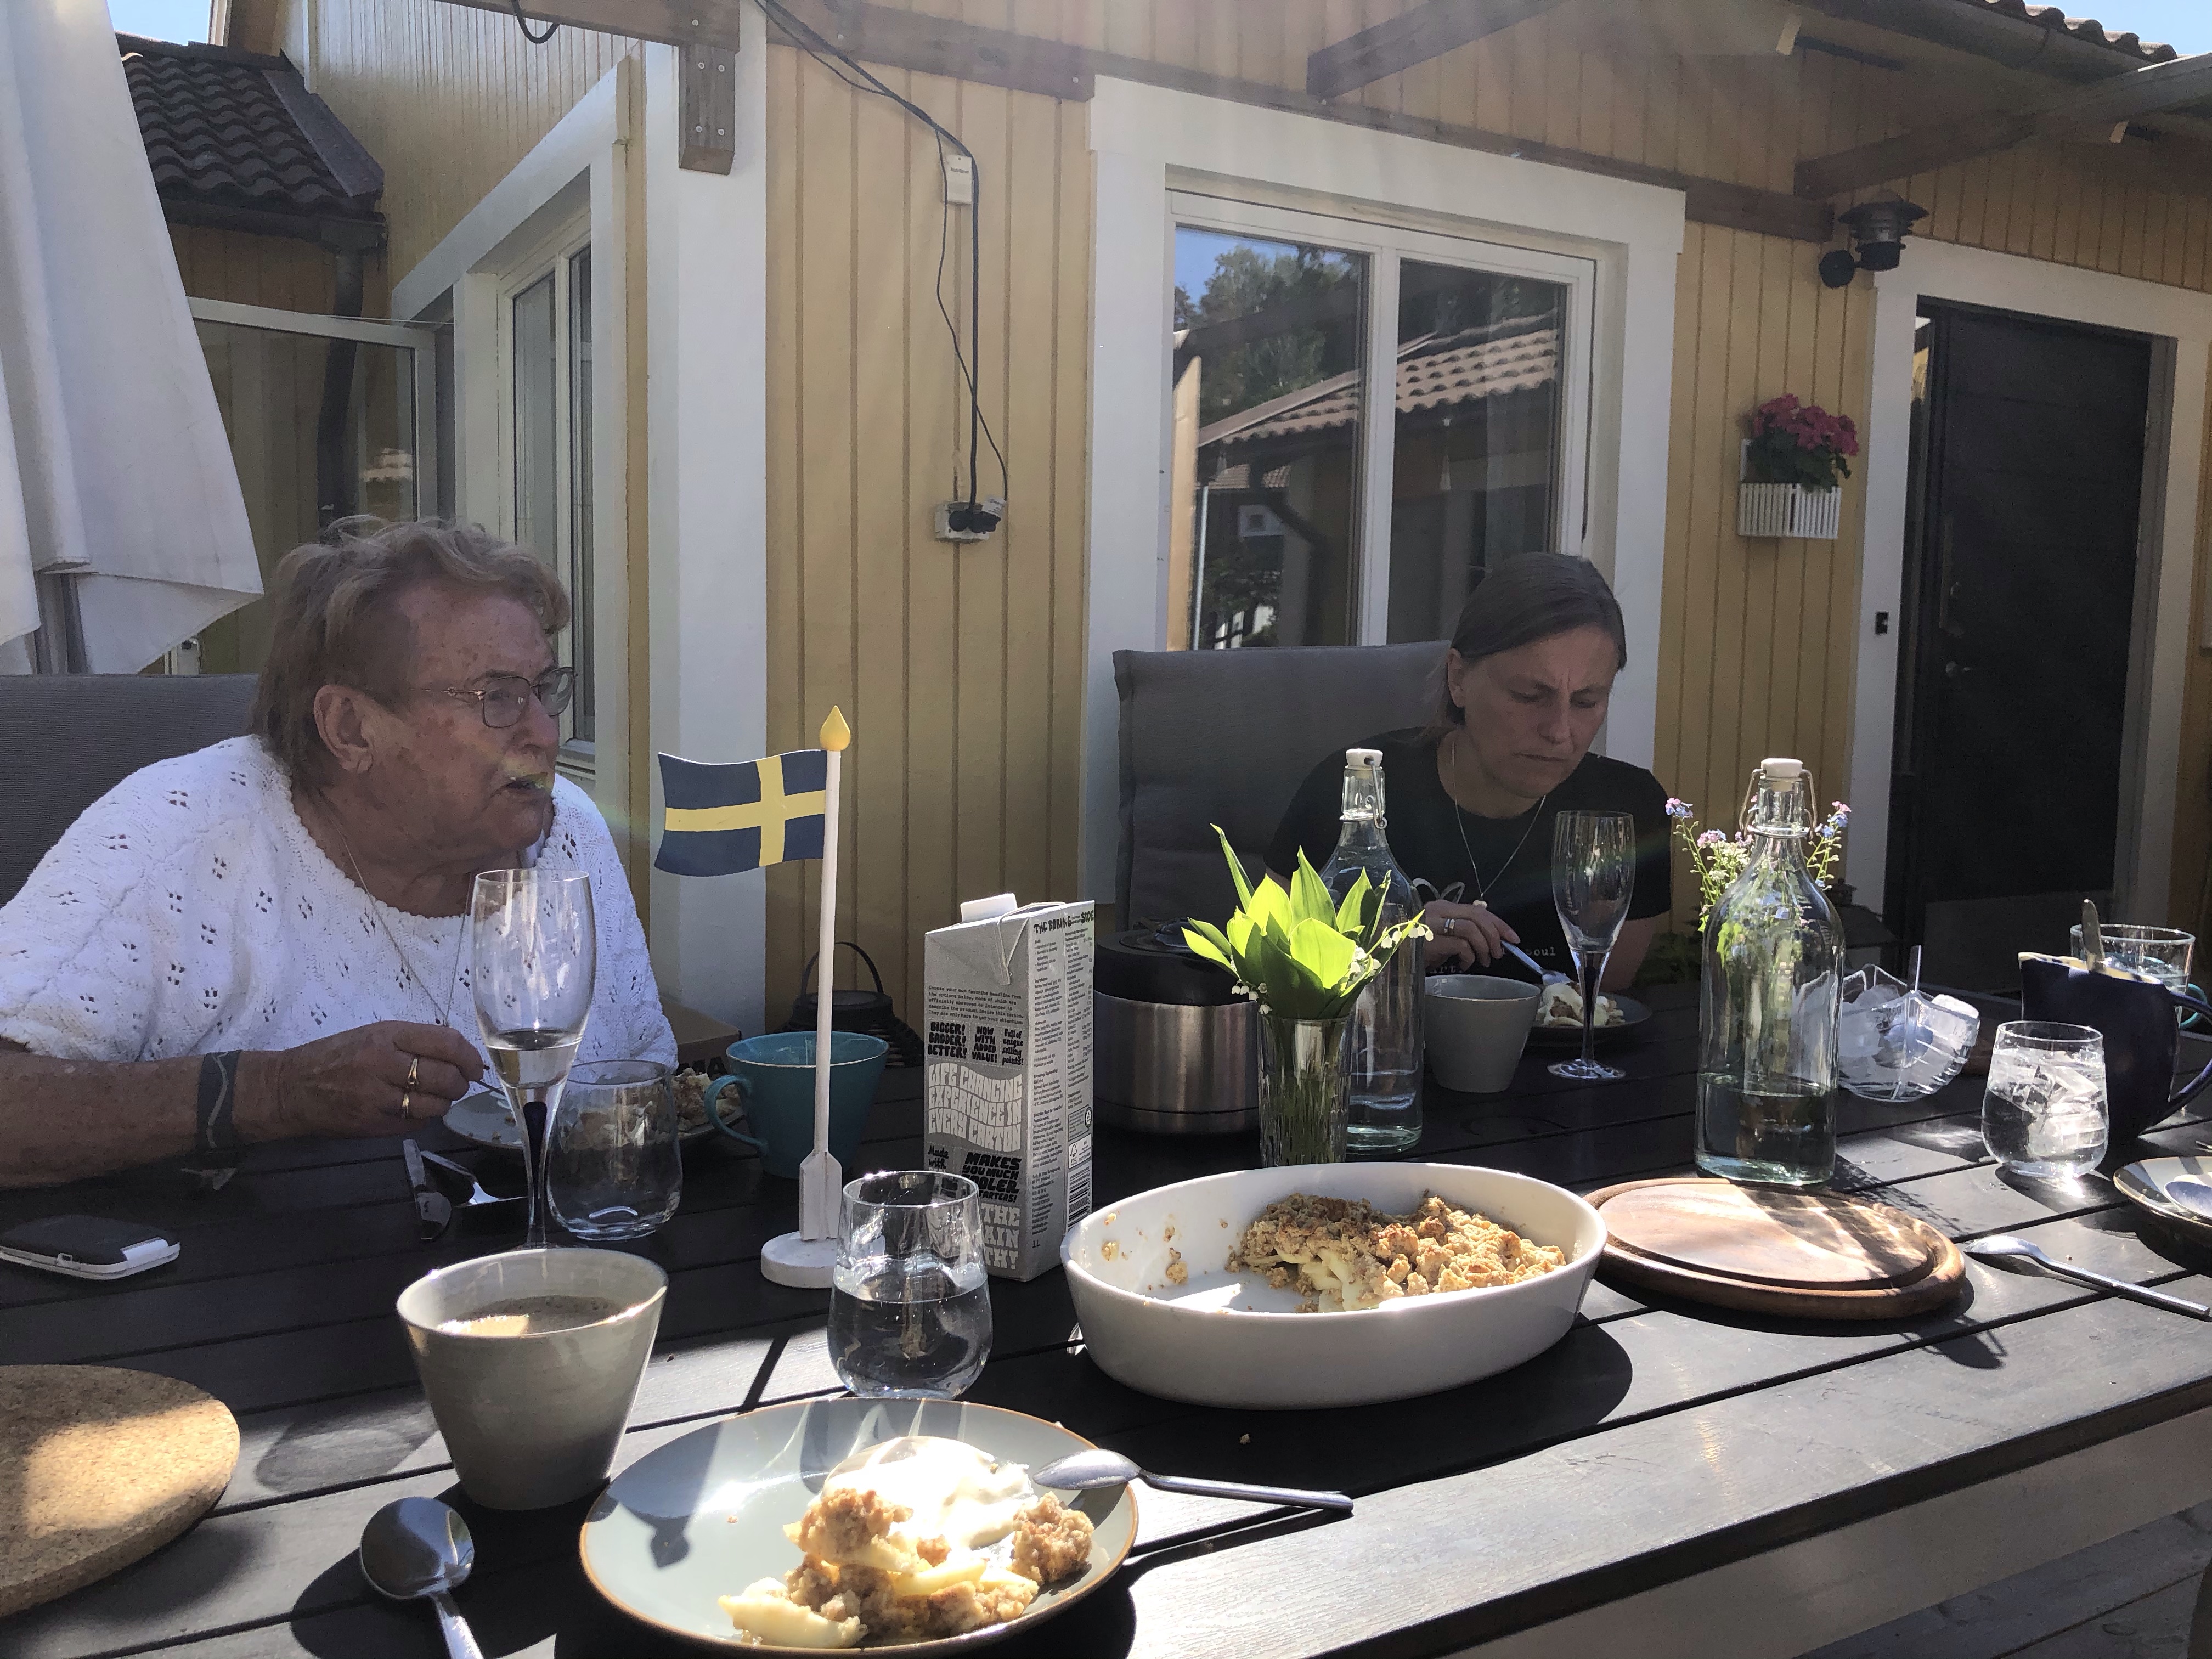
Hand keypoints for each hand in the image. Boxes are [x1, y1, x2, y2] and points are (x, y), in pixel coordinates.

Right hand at [264, 1022, 484, 1140]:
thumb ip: (412, 1041)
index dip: (469, 1057)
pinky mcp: (373, 1124)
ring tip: (434, 1097)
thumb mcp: (372, 1035)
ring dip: (444, 1103)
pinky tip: (412, 1109)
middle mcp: (383, 1064)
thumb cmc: (334, 1057)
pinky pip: (416, 1123)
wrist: (288, 1088)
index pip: (446, 1043)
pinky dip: (423, 1117)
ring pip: (435, 1104)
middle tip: (458, 1083)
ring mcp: (377, 1097)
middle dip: (460, 1083)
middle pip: (446, 1077)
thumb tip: (457, 1054)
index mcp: (386, 1036)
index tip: (475, 1065)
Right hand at [1423, 900, 1519, 972]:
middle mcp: (1438, 911)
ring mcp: (1432, 924)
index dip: (1499, 923)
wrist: (1390, 955)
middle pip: (1478, 916)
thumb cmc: (1415, 947)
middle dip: (1495, 935)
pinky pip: (1461, 945)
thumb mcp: (1439, 935)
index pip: (1478, 910)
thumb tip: (1489, 938)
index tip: (1512, 938)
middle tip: (1499, 952)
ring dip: (1484, 946)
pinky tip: (1465, 964)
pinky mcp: (1430, 941)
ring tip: (1485, 960)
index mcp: (1442, 907)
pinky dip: (1469, 956)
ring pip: (1471, 929)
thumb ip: (1459, 931)